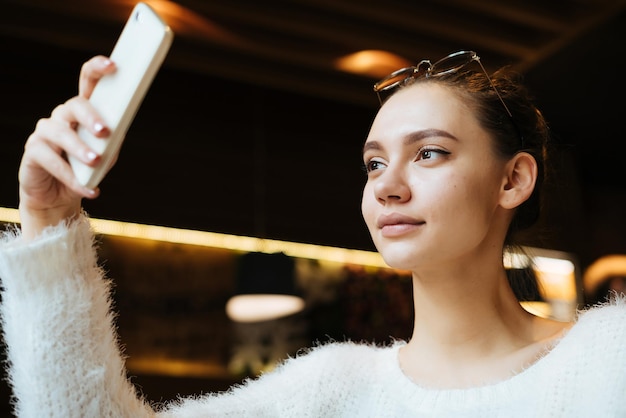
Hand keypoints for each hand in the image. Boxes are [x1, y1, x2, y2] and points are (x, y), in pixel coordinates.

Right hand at [18, 56, 116, 239]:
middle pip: (74, 105)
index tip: (113, 65)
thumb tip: (119, 128)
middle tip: (104, 132)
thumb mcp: (105, 154)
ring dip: (80, 149)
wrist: (60, 196)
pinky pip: (51, 160)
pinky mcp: (33, 152)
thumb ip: (112, 139)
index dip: (97, 69)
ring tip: (95, 162)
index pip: (87, 82)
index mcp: (83, 112)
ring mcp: (45, 132)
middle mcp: (62, 116)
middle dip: (90, 116)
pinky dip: (71, 176)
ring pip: (60, 132)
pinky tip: (88, 188)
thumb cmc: (86, 169)